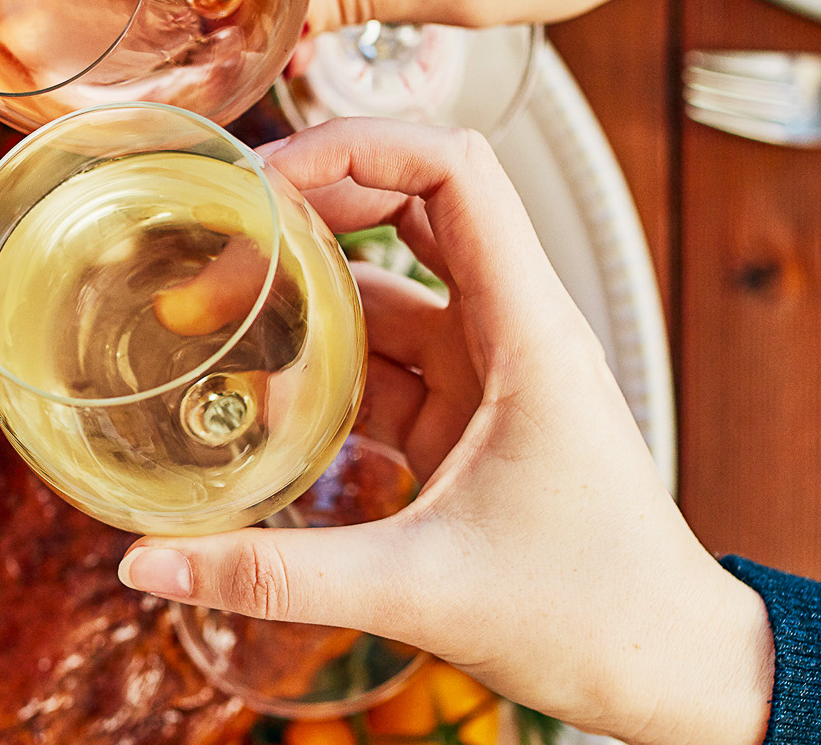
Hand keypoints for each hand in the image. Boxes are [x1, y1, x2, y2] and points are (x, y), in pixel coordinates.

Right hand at [116, 119, 774, 744]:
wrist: (673, 674)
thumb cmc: (595, 617)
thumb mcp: (418, 590)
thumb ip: (275, 575)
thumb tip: (147, 565)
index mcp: (528, 331)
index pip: (453, 170)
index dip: (358, 146)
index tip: (269, 173)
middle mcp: (512, 331)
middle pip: (409, 209)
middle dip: (311, 206)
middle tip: (219, 232)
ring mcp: (491, 373)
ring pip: (386, 291)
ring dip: (305, 294)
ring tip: (209, 311)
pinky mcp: (470, 420)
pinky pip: (384, 362)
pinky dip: (320, 366)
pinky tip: (255, 393)